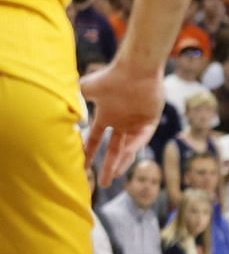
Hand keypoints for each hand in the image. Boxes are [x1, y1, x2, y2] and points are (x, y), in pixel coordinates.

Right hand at [80, 60, 165, 185]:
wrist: (135, 68)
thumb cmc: (110, 77)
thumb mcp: (85, 89)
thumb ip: (72, 100)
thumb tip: (53, 109)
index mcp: (106, 115)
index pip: (96, 139)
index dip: (89, 153)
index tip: (82, 168)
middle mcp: (121, 120)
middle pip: (113, 149)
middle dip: (108, 166)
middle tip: (104, 184)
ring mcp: (136, 121)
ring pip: (128, 147)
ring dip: (121, 162)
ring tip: (114, 177)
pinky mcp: (151, 119)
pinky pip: (142, 139)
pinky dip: (134, 148)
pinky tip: (125, 158)